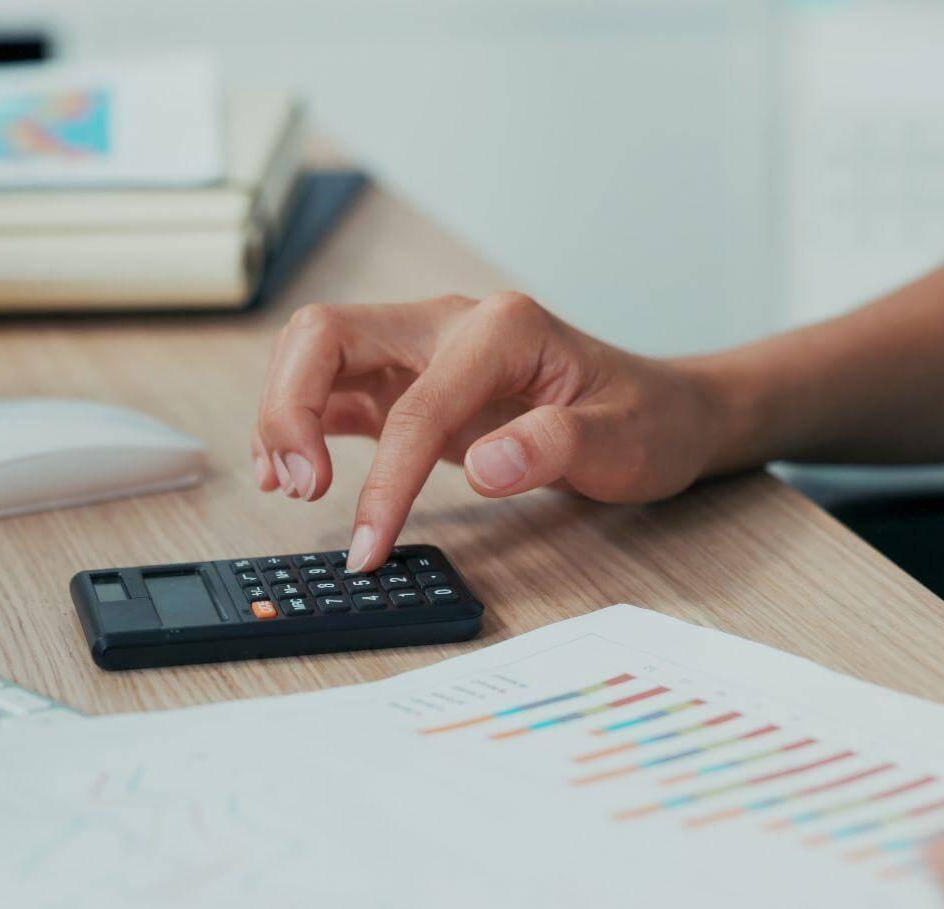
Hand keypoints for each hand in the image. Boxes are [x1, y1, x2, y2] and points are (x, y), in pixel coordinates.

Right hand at [252, 294, 733, 571]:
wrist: (660, 409)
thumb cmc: (644, 421)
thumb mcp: (623, 441)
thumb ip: (558, 445)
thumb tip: (490, 463)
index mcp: (501, 330)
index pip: (415, 403)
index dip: (384, 480)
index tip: (369, 546)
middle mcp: (447, 326)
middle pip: (325, 336)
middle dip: (290, 409)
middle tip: (302, 491)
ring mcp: (419, 350)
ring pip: (312, 354)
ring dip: (283, 414)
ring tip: (290, 487)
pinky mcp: (404, 382)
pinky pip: (328, 389)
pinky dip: (295, 425)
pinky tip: (289, 474)